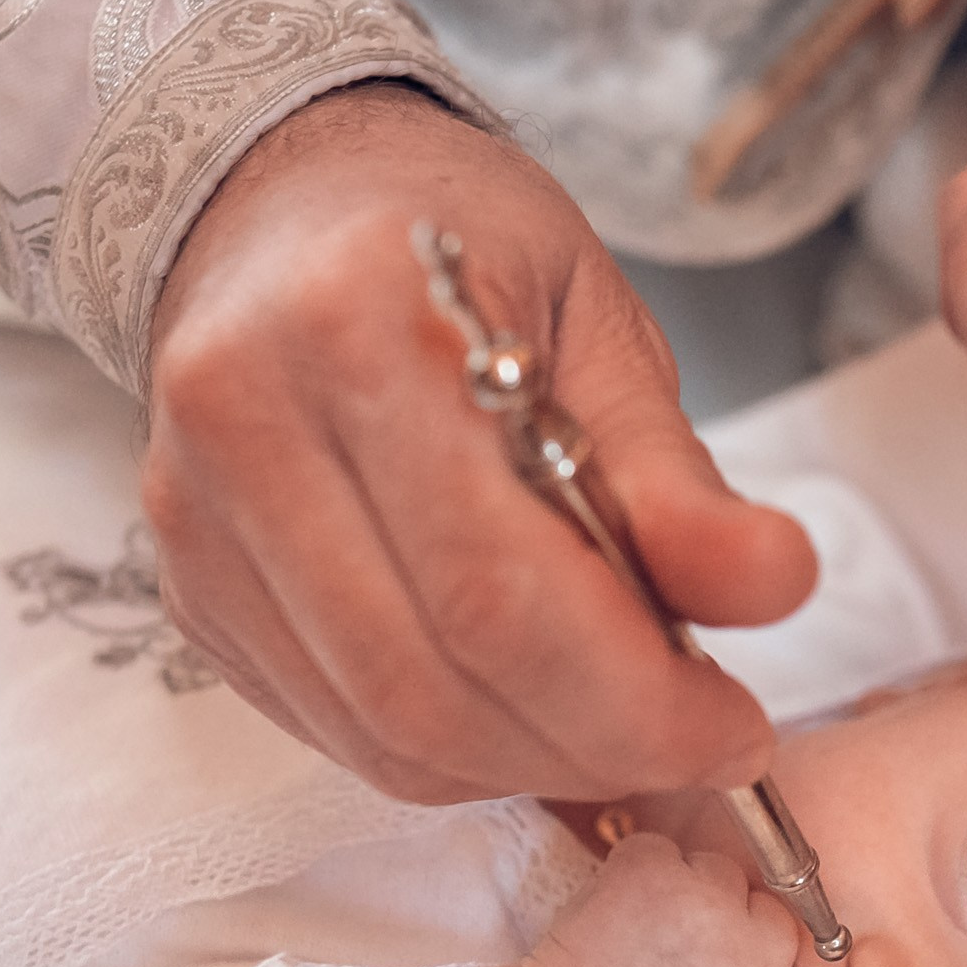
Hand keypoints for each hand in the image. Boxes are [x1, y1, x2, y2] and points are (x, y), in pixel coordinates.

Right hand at [144, 83, 816, 801]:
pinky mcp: (190, 592)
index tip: (733, 725)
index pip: (498, 585)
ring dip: (532, 763)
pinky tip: (531, 708)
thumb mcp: (600, 322)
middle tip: (702, 740)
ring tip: (625, 723)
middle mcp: (244, 425)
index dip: (633, 696)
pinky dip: (459, 752)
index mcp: (356, 326)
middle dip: (596, 746)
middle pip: (433, 680)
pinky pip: (338, 730)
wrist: (282, 203)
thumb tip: (776, 587)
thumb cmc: (458, 250)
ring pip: (382, 729)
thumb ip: (676, 475)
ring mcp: (195, 522)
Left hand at [523, 833, 799, 966]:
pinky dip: (634, 873)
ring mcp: (703, 905)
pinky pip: (655, 849)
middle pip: (754, 896)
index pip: (789, 934)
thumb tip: (779, 957)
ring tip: (643, 934)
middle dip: (721, 912)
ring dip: (681, 889)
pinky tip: (615, 916)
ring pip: (709, 867)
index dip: (748, 940)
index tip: (715, 954)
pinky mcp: (651, 875)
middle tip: (677, 944)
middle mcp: (752, 952)